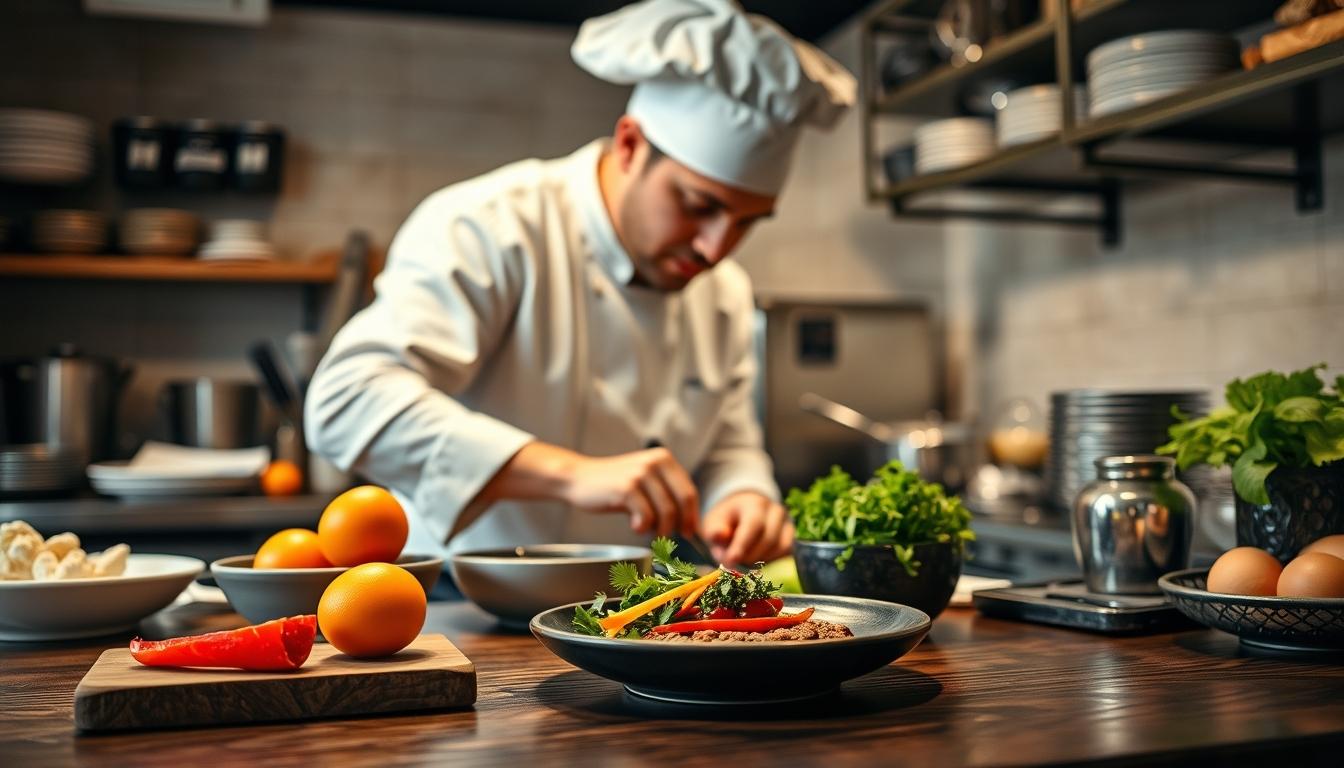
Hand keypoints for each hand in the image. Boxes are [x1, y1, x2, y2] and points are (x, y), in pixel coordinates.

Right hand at [561, 447, 698, 537]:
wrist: (579, 479)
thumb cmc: (614, 486)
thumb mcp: (645, 483)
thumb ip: (666, 495)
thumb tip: (690, 523)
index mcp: (664, 459)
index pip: (689, 492)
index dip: (692, 516)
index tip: (690, 532)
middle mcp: (655, 462)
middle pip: (683, 501)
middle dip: (681, 525)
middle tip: (671, 537)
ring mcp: (641, 474)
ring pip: (667, 512)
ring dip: (660, 529)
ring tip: (646, 530)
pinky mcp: (627, 488)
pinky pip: (647, 517)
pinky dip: (643, 528)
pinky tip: (634, 525)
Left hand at [700, 491, 793, 564]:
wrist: (743, 514)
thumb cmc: (727, 521)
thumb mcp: (715, 522)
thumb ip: (715, 531)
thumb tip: (719, 536)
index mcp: (754, 503)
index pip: (753, 524)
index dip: (742, 545)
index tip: (730, 562)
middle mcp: (775, 510)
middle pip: (769, 538)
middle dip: (749, 557)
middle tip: (733, 565)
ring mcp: (787, 522)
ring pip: (780, 548)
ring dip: (761, 561)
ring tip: (744, 562)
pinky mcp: (792, 536)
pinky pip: (787, 553)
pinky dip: (773, 562)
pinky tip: (757, 561)